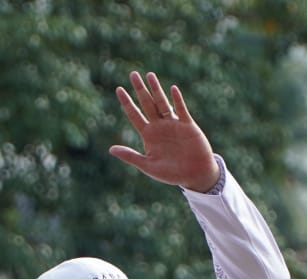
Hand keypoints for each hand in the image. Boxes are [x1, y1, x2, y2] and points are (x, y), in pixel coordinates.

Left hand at [110, 71, 218, 192]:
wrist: (195, 175)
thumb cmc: (172, 174)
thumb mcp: (148, 166)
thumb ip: (130, 156)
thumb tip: (111, 149)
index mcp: (149, 135)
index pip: (134, 115)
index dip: (127, 102)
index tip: (119, 89)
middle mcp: (159, 126)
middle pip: (147, 104)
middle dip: (140, 90)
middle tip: (133, 74)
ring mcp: (174, 124)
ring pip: (162, 103)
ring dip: (156, 89)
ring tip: (149, 75)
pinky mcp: (188, 125)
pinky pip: (181, 110)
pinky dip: (177, 100)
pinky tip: (172, 89)